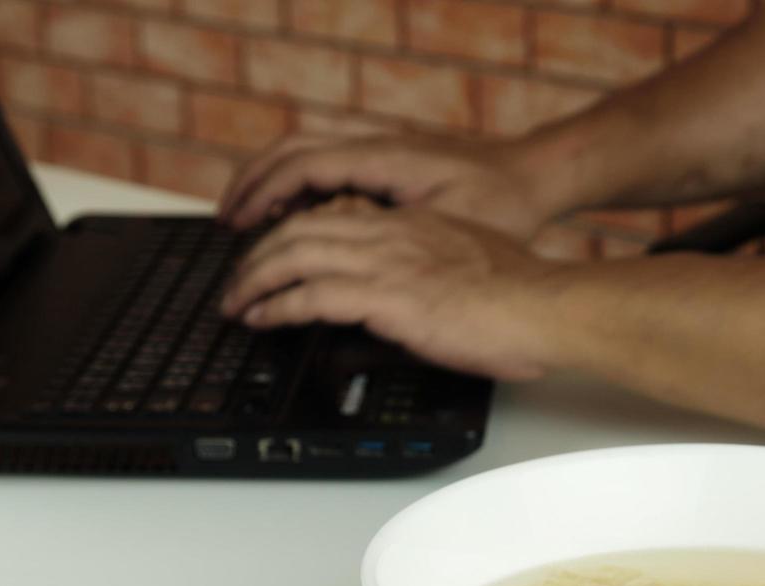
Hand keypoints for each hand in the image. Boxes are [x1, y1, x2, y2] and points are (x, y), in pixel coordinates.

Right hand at [219, 133, 553, 241]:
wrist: (538, 176)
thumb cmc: (506, 204)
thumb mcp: (456, 229)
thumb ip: (399, 241)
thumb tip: (347, 261)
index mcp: (387, 159)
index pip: (303, 168)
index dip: (263, 197)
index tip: (238, 227)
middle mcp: (379, 145)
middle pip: (291, 152)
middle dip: (252, 185)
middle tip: (226, 224)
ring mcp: (382, 149)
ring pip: (305, 153)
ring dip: (271, 182)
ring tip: (246, 218)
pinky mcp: (388, 162)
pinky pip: (328, 164)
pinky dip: (299, 185)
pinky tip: (294, 216)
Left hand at [219, 199, 560, 380]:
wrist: (548, 307)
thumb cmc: (523, 301)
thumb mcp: (467, 273)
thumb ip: (428, 280)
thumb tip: (404, 308)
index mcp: (412, 225)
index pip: (335, 216)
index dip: (294, 235)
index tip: (276, 257)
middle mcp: (392, 233)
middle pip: (302, 228)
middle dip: (259, 255)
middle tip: (238, 282)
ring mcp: (387, 261)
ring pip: (295, 253)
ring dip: (255, 279)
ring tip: (236, 302)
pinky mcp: (386, 295)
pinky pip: (311, 294)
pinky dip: (277, 306)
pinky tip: (262, 319)